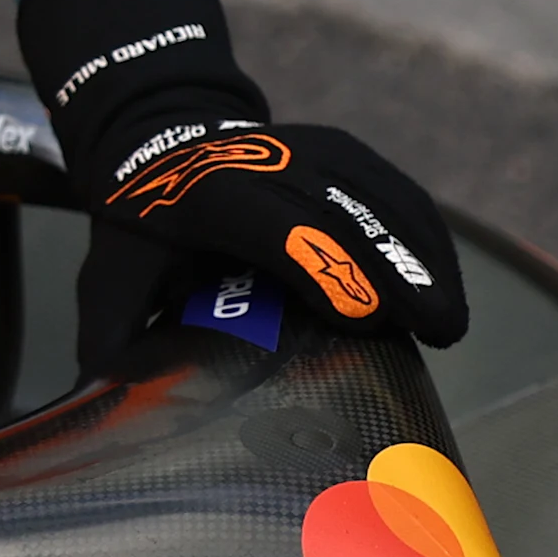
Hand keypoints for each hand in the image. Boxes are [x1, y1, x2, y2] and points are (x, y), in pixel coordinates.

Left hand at [77, 119, 467, 367]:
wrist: (159, 136)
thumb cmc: (138, 227)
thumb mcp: (109, 279)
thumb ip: (111, 346)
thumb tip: (107, 420)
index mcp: (207, 194)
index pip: (272, 225)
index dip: (319, 266)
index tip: (365, 317)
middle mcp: (266, 161)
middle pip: (343, 214)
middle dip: (396, 271)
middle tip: (439, 331)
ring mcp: (312, 149)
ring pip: (382, 200)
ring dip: (424, 257)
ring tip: (451, 323)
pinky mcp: (346, 152)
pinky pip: (399, 192)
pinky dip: (428, 239)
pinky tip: (446, 288)